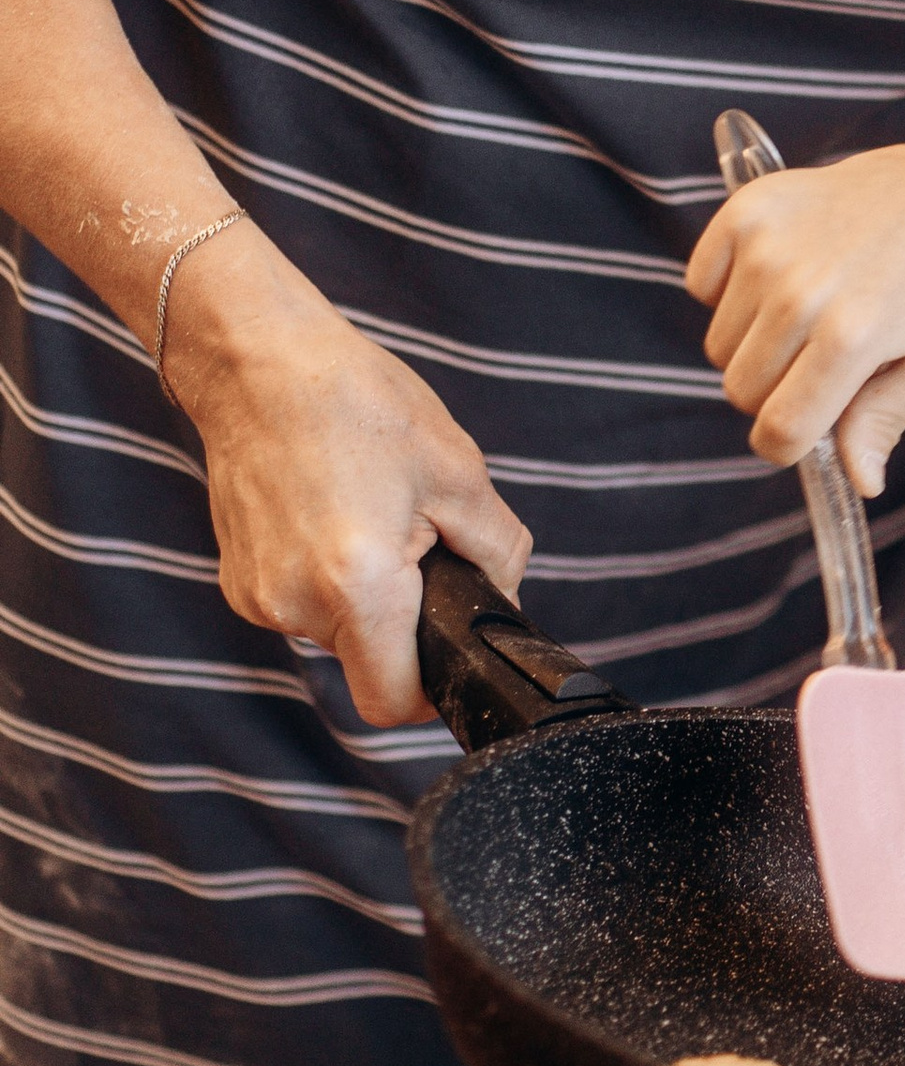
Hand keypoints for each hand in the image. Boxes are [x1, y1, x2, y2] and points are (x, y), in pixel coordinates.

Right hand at [168, 229, 529, 726]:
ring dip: (366, 594)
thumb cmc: (357, 404)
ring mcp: (257, 596)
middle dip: (404, 619)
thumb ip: (499, 556)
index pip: (394, 704)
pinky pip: (303, 603)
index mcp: (356, 587)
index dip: (433, 691)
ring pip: (337, 631)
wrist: (256, 362)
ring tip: (369, 513)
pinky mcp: (238, 580)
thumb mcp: (459, 474)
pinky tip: (334, 514)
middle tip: (414, 541)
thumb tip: (504, 603)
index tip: (451, 652)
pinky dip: (329, 576)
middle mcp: (294, 605)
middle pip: (370, 661)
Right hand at [687, 144, 904, 487]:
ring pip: (719, 346)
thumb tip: (861, 482)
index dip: (782, 446)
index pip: (779, 428)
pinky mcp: (744, 212)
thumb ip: (886, 423)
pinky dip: (728, 291)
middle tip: (813, 361)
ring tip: (802, 313)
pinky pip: (700, 286)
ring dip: (753, 343)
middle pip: (742, 391)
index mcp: (852, 338)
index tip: (796, 435)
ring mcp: (767, 249)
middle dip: (773, 391)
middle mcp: (803, 293)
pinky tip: (776, 275)